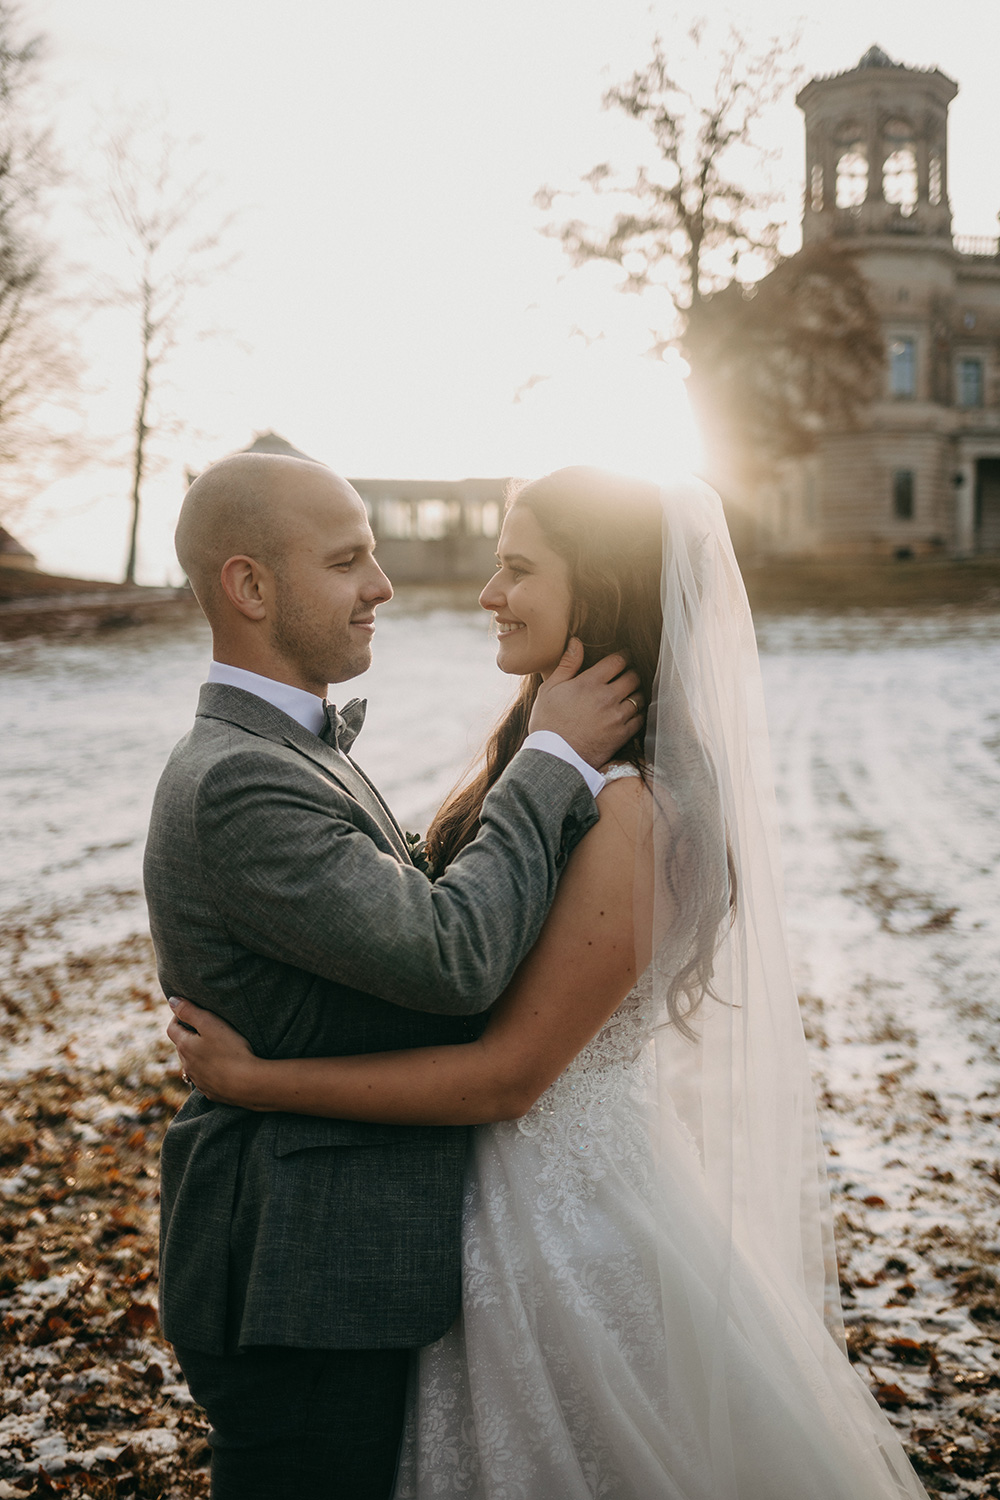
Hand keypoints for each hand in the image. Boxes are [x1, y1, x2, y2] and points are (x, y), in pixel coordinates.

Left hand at [166, 997, 264, 1107]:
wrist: (247, 1084)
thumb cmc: (230, 1050)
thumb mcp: (210, 1023)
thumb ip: (189, 1010)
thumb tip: (172, 1000)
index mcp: (184, 1046)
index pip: (172, 1028)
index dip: (179, 1016)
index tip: (191, 1010)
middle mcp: (187, 1065)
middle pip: (182, 1046)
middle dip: (190, 1035)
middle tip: (208, 1026)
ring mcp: (198, 1081)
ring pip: (193, 1064)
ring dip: (199, 1054)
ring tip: (217, 1047)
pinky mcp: (211, 1091)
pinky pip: (205, 1078)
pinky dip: (210, 1070)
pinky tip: (223, 1067)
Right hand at [528, 638, 643, 768]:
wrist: (553, 758)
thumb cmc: (547, 722)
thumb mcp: (549, 689)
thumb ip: (567, 664)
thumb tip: (577, 642)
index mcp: (589, 683)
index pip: (618, 660)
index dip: (623, 656)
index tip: (622, 657)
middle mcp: (607, 697)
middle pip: (633, 676)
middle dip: (631, 673)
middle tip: (626, 675)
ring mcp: (616, 716)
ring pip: (639, 697)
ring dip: (636, 693)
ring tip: (628, 694)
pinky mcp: (621, 734)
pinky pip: (640, 718)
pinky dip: (638, 713)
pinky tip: (629, 713)